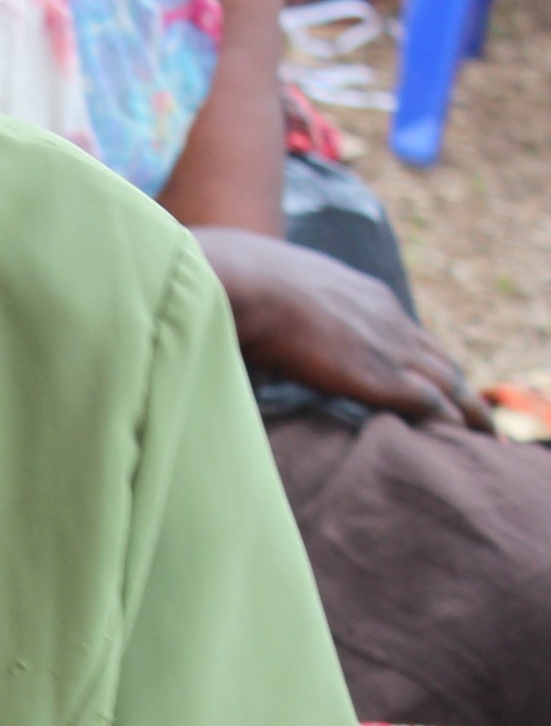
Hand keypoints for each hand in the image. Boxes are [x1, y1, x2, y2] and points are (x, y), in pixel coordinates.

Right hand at [208, 229, 492, 428]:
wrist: (243, 283)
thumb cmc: (241, 288)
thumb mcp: (275, 292)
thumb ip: (283, 311)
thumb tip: (256, 330)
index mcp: (365, 296)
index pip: (410, 334)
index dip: (427, 362)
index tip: (436, 383)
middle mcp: (388, 319)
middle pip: (441, 358)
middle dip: (460, 388)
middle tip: (476, 416)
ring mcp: (387, 346)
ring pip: (449, 381)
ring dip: (469, 410)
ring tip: (485, 435)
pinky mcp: (378, 375)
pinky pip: (430, 402)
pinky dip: (449, 422)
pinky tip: (460, 441)